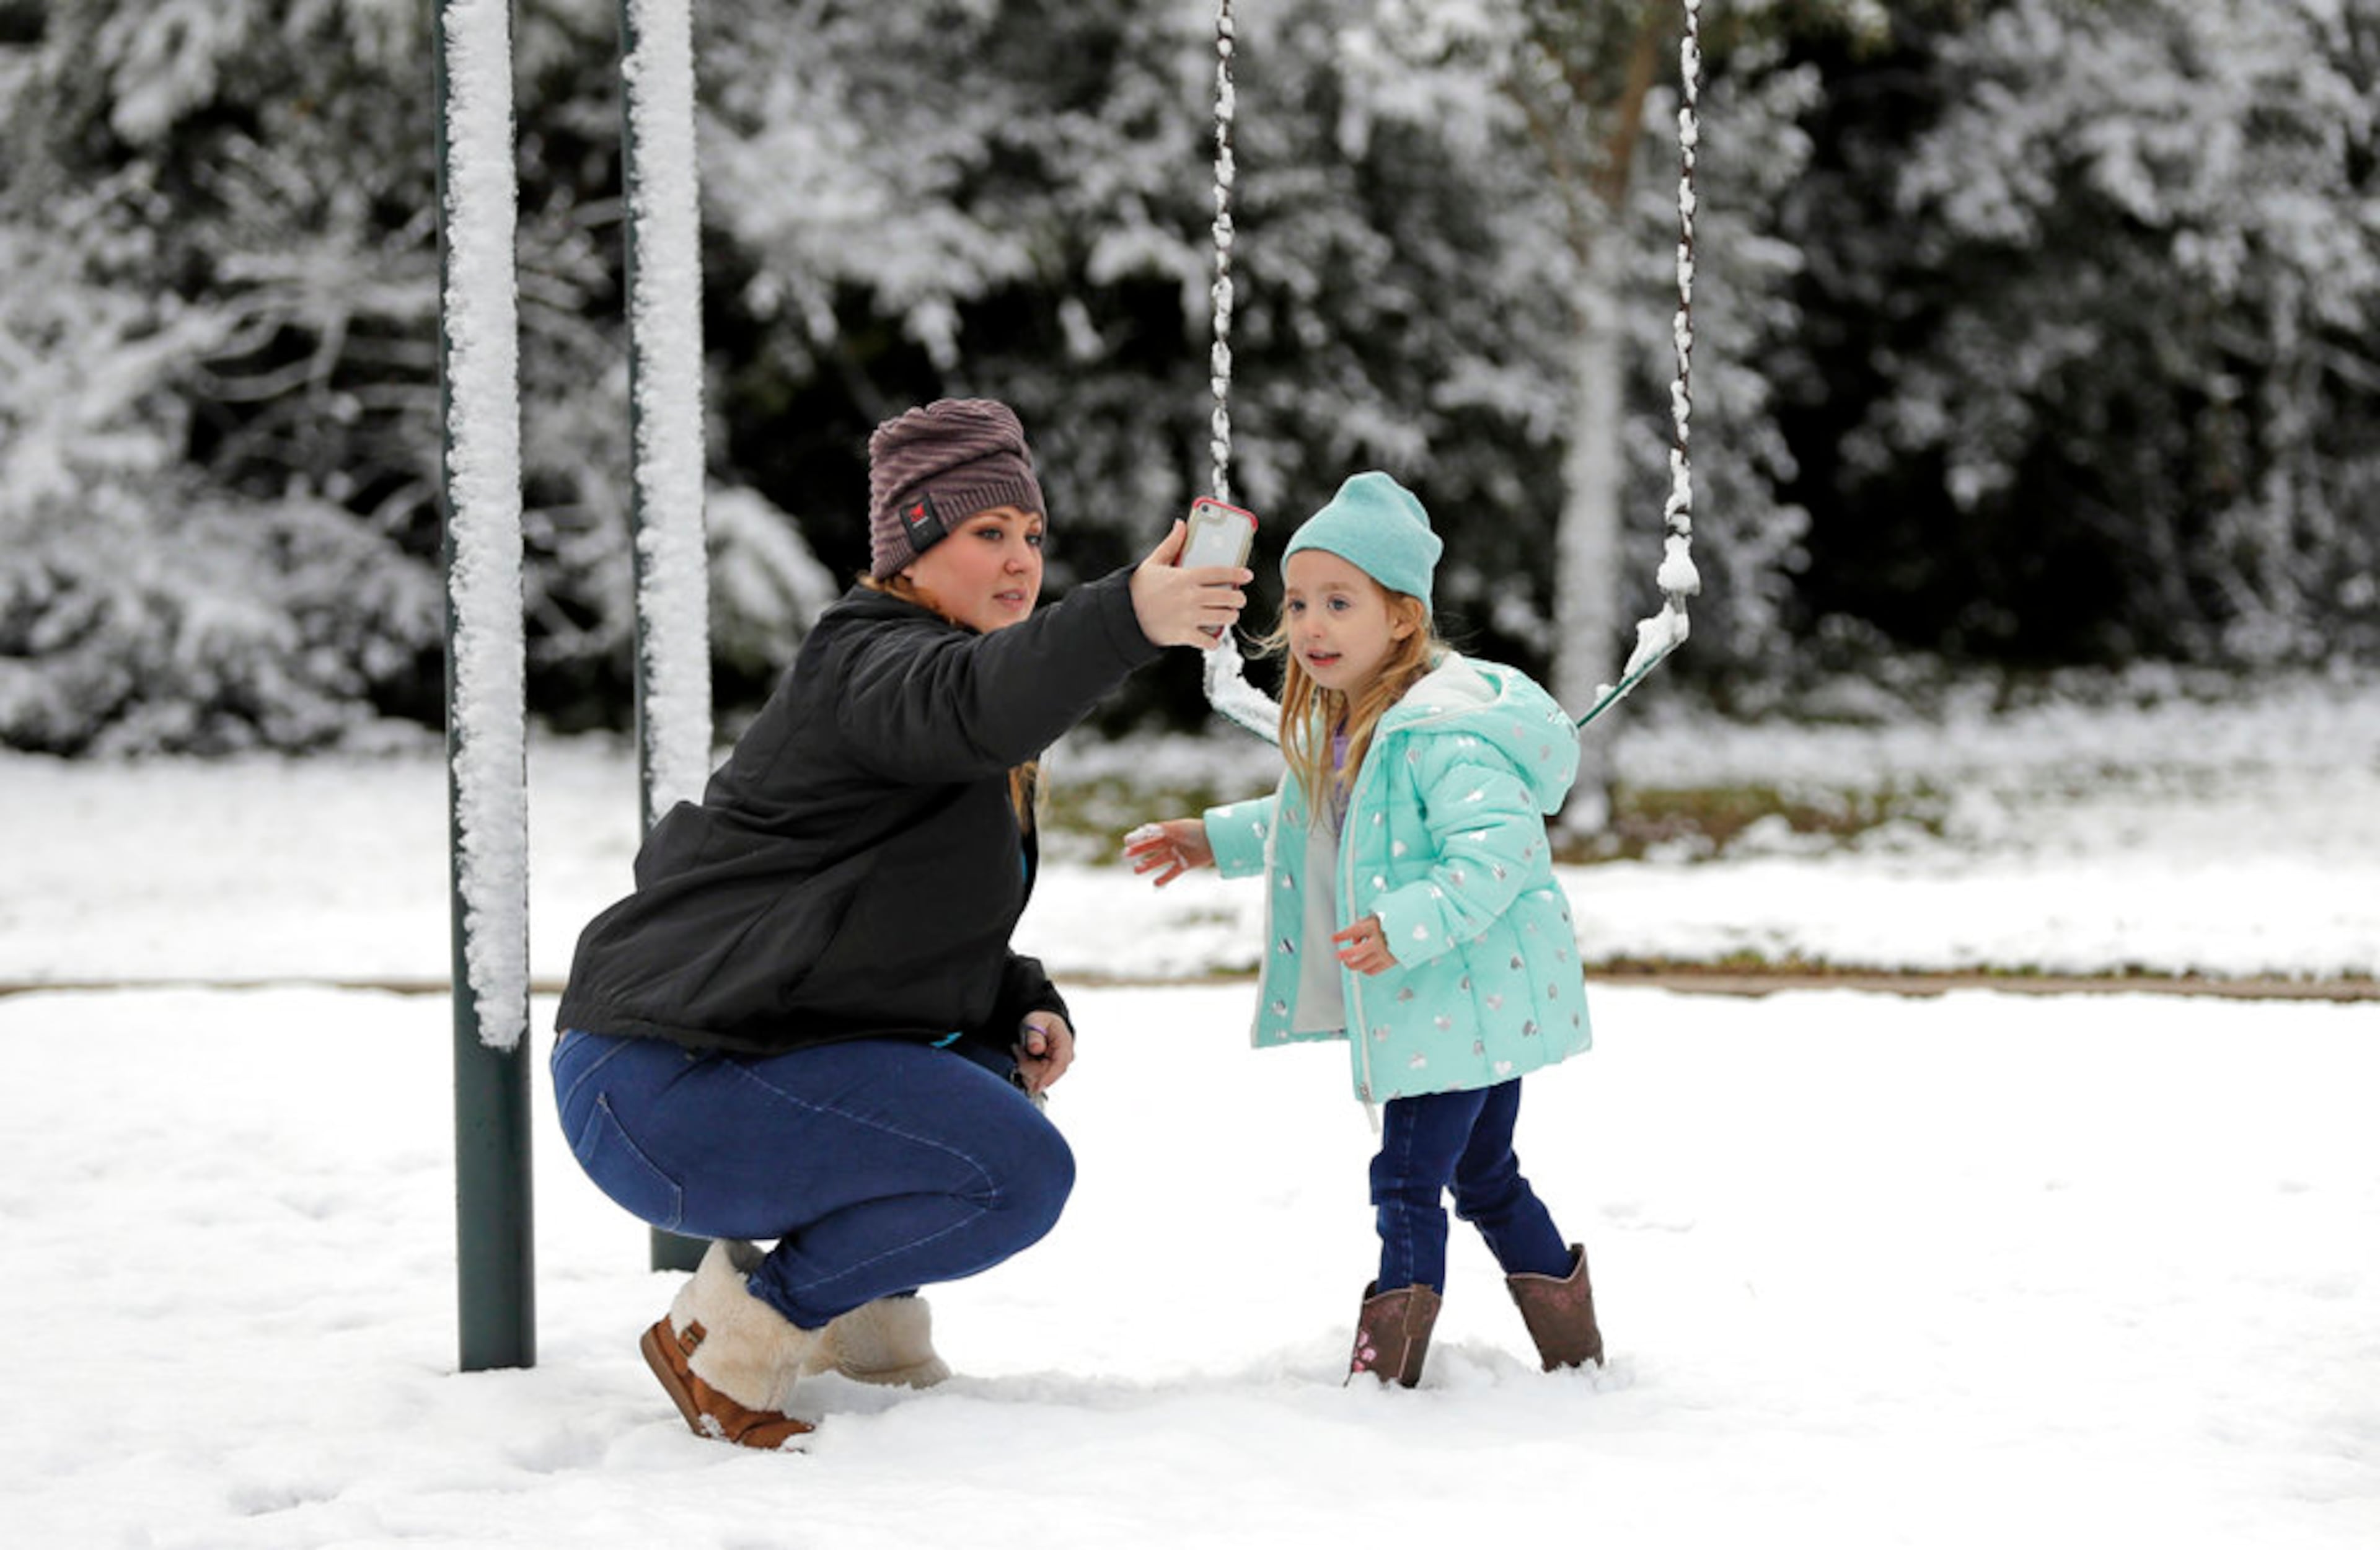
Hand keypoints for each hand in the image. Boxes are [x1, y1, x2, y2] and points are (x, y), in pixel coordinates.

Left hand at [1015, 1012, 1074, 1094]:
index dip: (1048, 1077)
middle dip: (1027, 1065)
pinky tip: (1023, 1057)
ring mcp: (1056, 1067)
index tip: (1036, 1086)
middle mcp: (1063, 1059)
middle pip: (1045, 1075)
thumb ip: (1035, 1036)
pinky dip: (1024, 1069)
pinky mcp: (1048, 1072)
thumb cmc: (1041, 1020)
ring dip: (1024, 1067)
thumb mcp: (1035, 1022)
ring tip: (1020, 1050)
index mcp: (1065, 1045)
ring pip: (1037, 1079)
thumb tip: (1036, 1048)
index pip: (1059, 1066)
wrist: (1041, 1021)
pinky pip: (1034, 1079)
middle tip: (1018, 1049)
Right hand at [1122, 819, 1213, 887]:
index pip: (1149, 834)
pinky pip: (1172, 872)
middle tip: (1126, 855)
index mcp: (1168, 831)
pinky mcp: (1185, 864)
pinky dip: (1164, 878)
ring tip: (1136, 870)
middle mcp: (1171, 842)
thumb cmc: (1194, 830)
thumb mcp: (1176, 828)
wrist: (1214, 840)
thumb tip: (1143, 830)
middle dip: (1138, 851)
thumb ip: (1160, 830)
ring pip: (1158, 860)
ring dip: (1147, 865)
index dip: (1138, 837)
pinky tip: (1155, 883)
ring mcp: (1177, 853)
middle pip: (1151, 847)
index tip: (1127, 841)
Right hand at [1129, 520, 1249, 647]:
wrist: (1123, 616)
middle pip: (1228, 596)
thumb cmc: (1138, 589)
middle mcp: (1190, 597)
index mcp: (1185, 577)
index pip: (1219, 572)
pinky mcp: (1183, 635)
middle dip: (1239, 598)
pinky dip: (1213, 640)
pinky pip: (1208, 641)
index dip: (1237, 573)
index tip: (1247, 575)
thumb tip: (1181, 525)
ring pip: (1223, 618)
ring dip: (1230, 616)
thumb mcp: (1153, 563)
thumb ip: (1171, 544)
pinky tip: (1212, 636)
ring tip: (1229, 614)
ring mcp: (1188, 617)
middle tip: (1239, 599)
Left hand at [1333, 915, 1396, 975]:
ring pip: (1363, 964)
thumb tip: (1354, 939)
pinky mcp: (1390, 962)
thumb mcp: (1378, 916)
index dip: (1342, 935)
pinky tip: (1362, 967)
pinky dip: (1364, 970)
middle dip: (1345, 954)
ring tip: (1347, 963)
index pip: (1354, 931)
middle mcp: (1379, 940)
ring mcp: (1385, 953)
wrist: (1415, 929)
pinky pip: (1372, 970)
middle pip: (1357, 951)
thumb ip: (1362, 926)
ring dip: (1352, 965)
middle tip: (1338, 955)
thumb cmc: (1395, 920)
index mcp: (1375, 925)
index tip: (1334, 938)